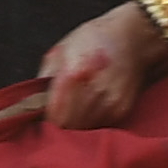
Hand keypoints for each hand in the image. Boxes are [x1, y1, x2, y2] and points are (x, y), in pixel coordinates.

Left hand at [40, 2, 167, 129]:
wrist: (134, 36)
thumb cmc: (93, 39)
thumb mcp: (60, 51)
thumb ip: (43, 80)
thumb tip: (32, 106)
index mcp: (74, 75)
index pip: (54, 116)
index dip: (44, 120)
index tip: (41, 117)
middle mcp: (94, 91)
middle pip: (68, 127)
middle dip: (59, 125)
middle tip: (56, 116)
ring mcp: (110, 102)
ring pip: (84, 130)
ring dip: (76, 125)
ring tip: (73, 111)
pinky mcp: (122, 109)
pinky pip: (100, 126)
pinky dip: (91, 122)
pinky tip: (90, 107)